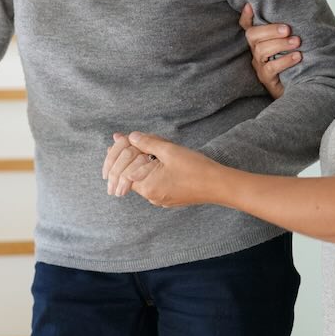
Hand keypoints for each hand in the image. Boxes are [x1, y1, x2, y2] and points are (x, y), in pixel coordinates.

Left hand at [103, 131, 220, 207]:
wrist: (219, 186)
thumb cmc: (196, 168)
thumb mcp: (169, 150)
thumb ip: (147, 142)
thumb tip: (129, 136)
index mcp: (147, 186)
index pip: (122, 172)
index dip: (117, 155)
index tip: (115, 142)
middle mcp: (151, 196)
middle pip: (129, 176)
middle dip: (124, 159)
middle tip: (123, 142)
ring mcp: (159, 199)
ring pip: (141, 179)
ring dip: (137, 164)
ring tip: (139, 148)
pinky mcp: (168, 199)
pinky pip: (152, 184)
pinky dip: (148, 171)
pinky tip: (153, 159)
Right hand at [239, 3, 301, 98]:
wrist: (302, 88)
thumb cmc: (297, 62)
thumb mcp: (293, 43)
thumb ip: (290, 31)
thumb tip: (298, 12)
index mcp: (261, 41)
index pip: (247, 27)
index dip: (246, 17)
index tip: (249, 5)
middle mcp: (256, 52)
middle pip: (252, 36)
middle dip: (270, 30)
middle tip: (288, 29)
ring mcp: (260, 65)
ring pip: (261, 50)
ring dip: (280, 44)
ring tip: (297, 42)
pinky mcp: (266, 78)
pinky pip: (270, 68)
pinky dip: (285, 60)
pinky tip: (297, 56)